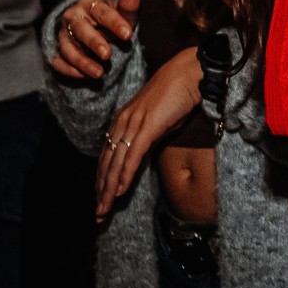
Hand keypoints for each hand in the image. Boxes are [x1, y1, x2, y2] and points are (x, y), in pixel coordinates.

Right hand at [49, 0, 140, 80]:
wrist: (95, 28)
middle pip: (80, 29)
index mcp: (90, 3)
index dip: (115, 23)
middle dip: (94, 42)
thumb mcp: (123, 13)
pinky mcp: (56, 50)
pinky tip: (84, 77)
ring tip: (99, 73)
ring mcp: (62, 34)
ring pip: (67, 47)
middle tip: (108, 55)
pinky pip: (57, 61)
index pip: (102, 12)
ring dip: (82, 61)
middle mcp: (72, 17)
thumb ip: (129, 6)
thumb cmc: (113, 19)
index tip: (128, 35)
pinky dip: (68, 70)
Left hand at [95, 47, 200, 218]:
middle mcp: (122, 123)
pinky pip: (132, 156)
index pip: (106, 156)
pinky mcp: (147, 126)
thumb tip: (143, 155)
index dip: (102, 180)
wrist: (189, 72)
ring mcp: (133, 124)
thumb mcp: (158, 120)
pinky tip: (119, 191)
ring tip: (104, 210)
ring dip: (108, 190)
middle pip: (106, 164)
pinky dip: (124, 175)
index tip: (100, 199)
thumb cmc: (178, 94)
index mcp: (122, 121)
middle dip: (100, 191)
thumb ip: (147, 137)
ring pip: (115, 164)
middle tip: (98, 215)